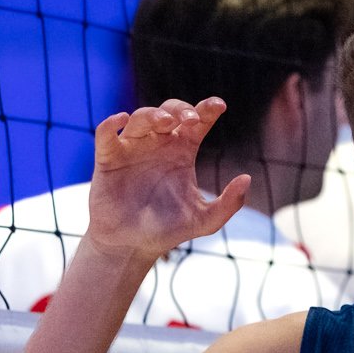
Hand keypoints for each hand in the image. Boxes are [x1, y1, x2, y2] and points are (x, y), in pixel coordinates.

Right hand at [83, 98, 250, 260]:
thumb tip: (247, 178)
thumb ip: (229, 203)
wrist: (132, 246)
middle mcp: (158, 145)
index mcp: (182, 152)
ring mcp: (132, 149)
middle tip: (190, 118)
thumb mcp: (205, 220)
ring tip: (165, 122)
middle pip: (169, 111)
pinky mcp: (107, 159)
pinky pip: (106, 134)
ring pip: (141, 118)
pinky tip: (122, 119)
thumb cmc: (168, 231)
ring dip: (153, 114)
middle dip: (179, 109)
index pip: (197, 122)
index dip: (207, 109)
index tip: (219, 106)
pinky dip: (111, 124)